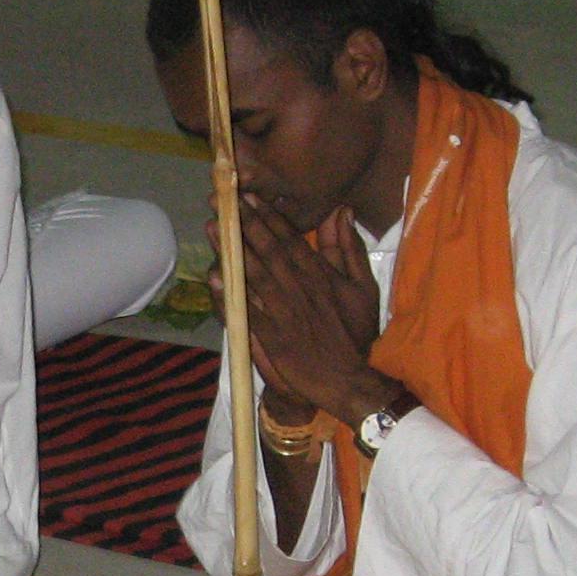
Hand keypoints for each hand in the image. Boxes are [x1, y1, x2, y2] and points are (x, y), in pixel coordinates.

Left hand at [237, 197, 400, 429]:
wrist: (349, 378)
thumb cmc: (356, 334)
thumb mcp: (364, 286)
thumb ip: (349, 248)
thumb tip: (341, 210)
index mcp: (319, 275)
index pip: (290, 239)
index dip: (267, 217)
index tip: (248, 197)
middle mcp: (299, 288)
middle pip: (268, 250)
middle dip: (244, 223)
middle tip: (221, 200)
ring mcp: (284, 312)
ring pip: (254, 275)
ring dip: (232, 250)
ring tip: (212, 228)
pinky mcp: (273, 337)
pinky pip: (247, 312)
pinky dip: (231, 295)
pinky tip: (214, 277)